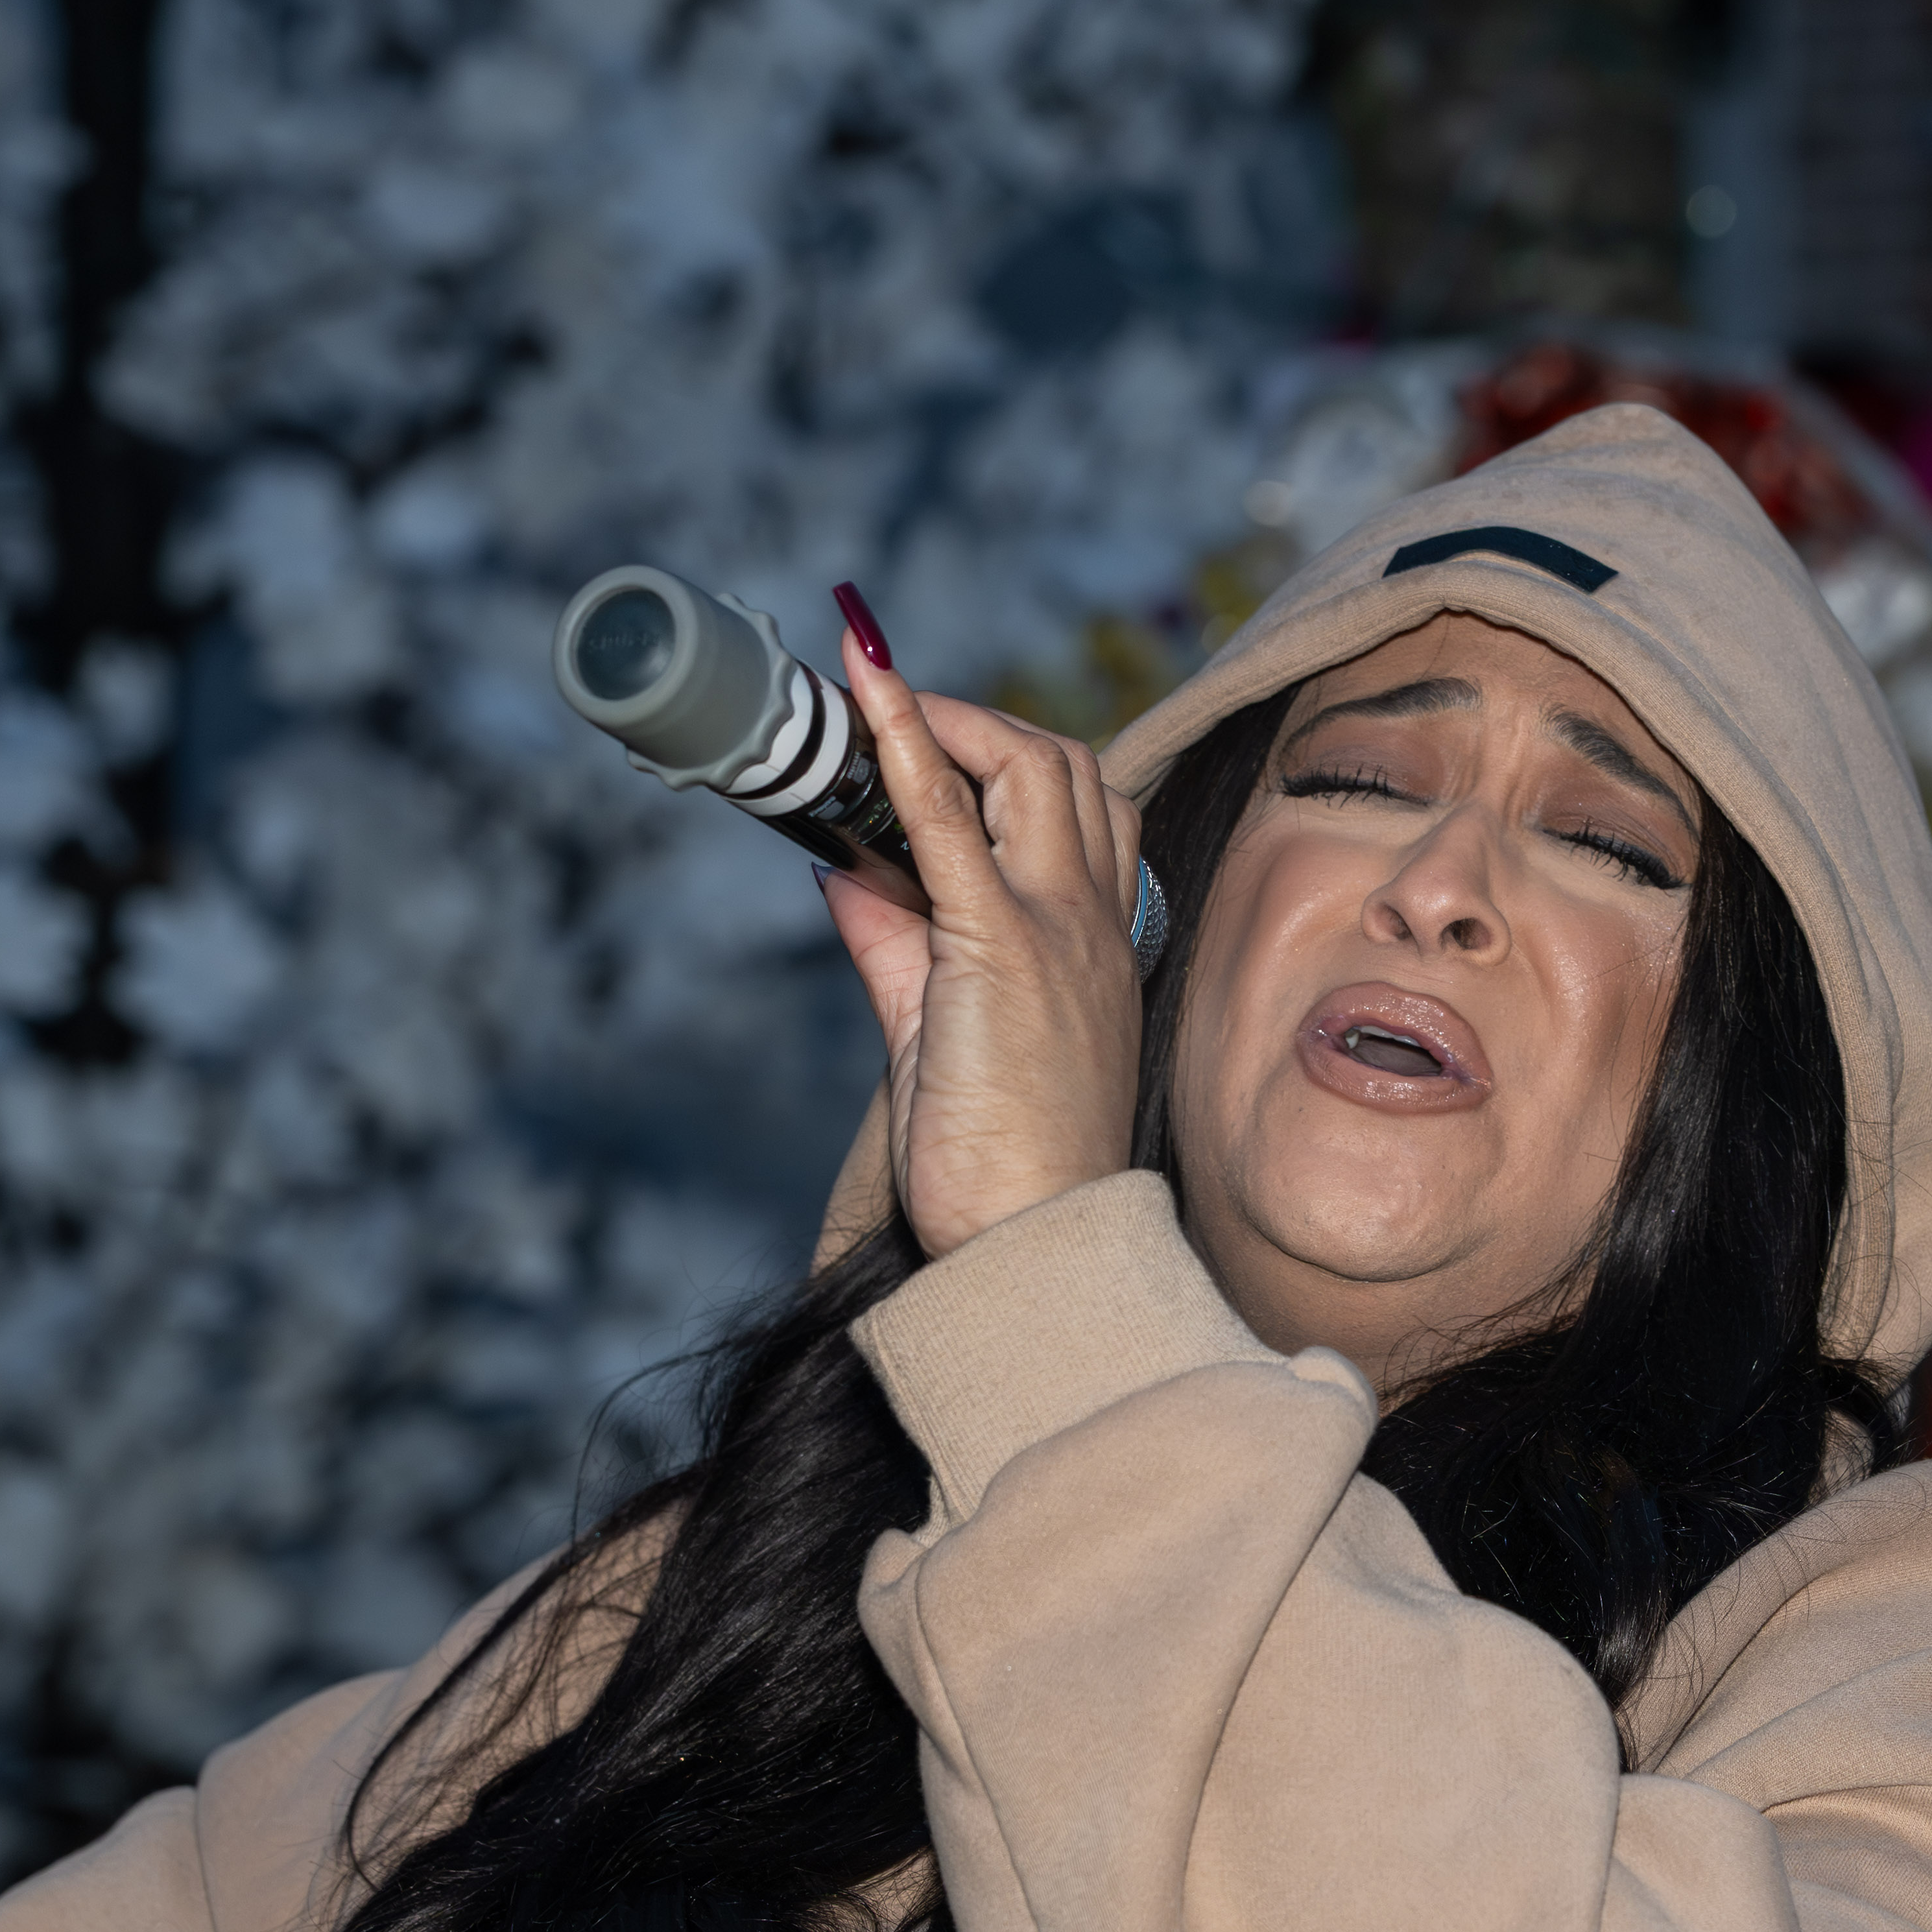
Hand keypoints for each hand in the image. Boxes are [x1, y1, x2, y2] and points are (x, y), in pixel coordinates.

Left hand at [816, 634, 1149, 1258]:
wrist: (1033, 1242)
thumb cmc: (997, 1159)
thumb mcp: (934, 1028)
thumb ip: (891, 939)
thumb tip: (836, 865)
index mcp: (1095, 941)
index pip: (1080, 808)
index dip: (1005, 756)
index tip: (927, 739)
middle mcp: (1090, 920)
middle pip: (1063, 767)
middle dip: (980, 724)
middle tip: (892, 724)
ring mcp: (1055, 929)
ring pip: (1030, 768)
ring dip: (952, 721)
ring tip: (879, 714)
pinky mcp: (998, 950)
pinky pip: (948, 816)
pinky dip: (904, 740)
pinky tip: (866, 689)